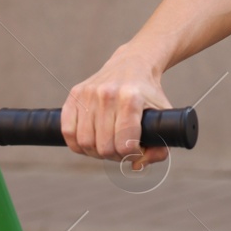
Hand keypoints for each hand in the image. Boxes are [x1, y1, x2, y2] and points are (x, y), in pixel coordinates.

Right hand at [61, 44, 170, 169]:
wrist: (133, 64)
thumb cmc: (148, 94)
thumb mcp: (163, 116)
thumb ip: (160, 146)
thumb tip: (136, 166)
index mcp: (131, 99)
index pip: (125, 144)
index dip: (131, 155)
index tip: (136, 150)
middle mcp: (107, 95)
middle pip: (104, 147)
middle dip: (115, 156)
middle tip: (121, 150)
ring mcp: (88, 94)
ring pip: (85, 142)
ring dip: (96, 152)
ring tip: (106, 146)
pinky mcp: (75, 94)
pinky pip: (68, 131)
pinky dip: (77, 144)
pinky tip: (89, 142)